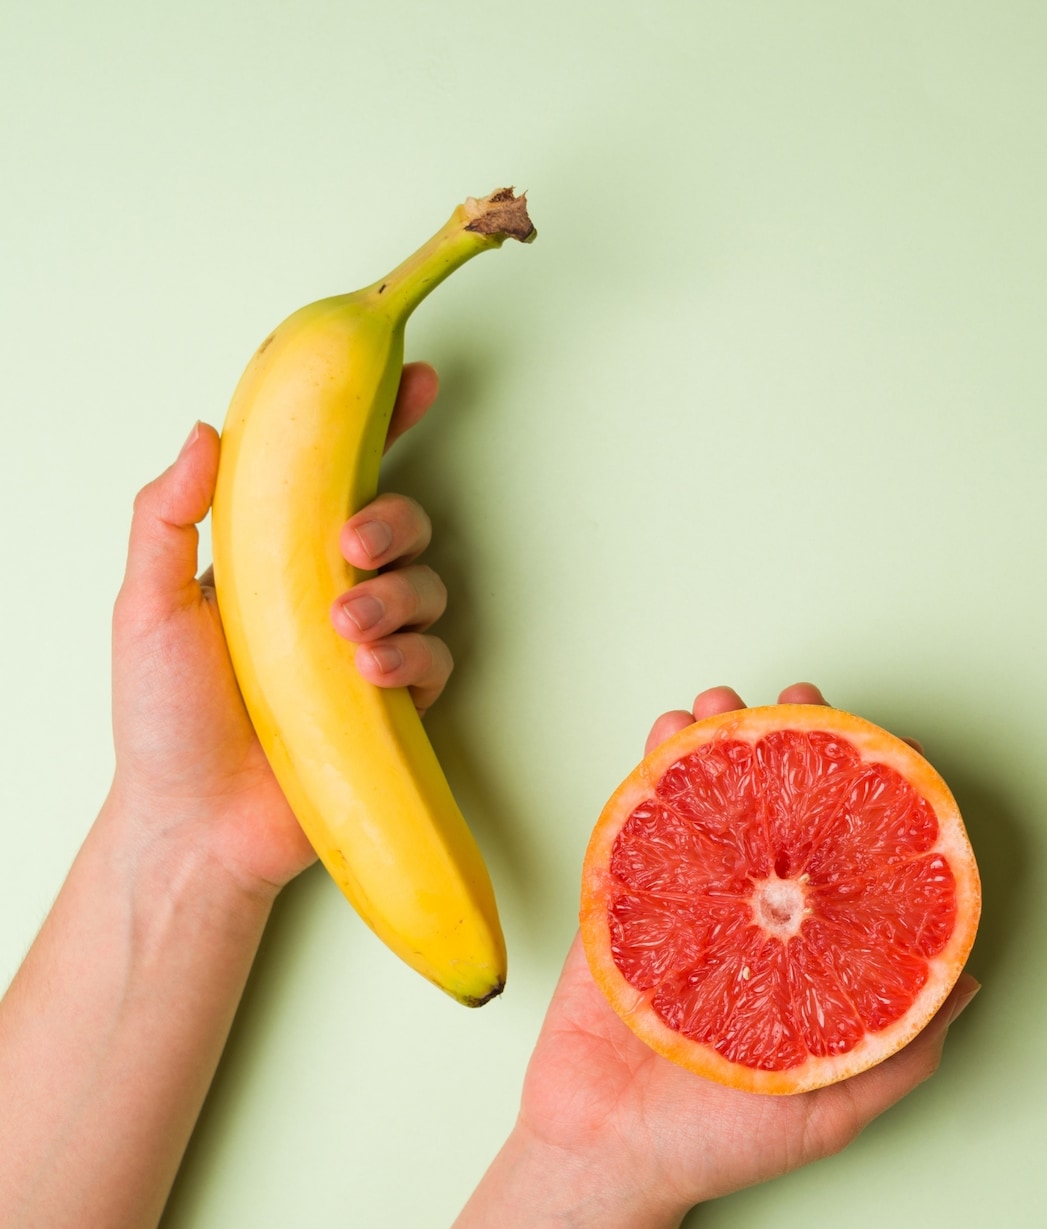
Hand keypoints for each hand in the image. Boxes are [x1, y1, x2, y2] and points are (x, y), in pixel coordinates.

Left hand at [110, 362, 455, 893]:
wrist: (192, 822)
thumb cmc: (163, 719)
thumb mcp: (144, 605)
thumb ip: (167, 516)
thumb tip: (204, 430)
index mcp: (273, 557)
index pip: (334, 475)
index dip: (378, 425)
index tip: (409, 380)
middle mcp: (329, 591)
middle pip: (399, 521)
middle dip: (392, 521)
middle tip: (351, 547)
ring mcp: (368, 644)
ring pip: (426, 584)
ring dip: (394, 597)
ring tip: (343, 631)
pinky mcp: (399, 699)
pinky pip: (436, 655)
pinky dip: (411, 655)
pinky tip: (370, 673)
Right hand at [458, 684, 978, 1226]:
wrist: (607, 1162)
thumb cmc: (720, 1144)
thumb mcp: (837, 1105)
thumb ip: (902, 1046)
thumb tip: (969, 980)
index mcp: (803, 948)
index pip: (843, 853)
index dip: (864, 794)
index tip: (882, 745)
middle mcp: (751, 914)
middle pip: (776, 808)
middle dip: (789, 742)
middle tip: (801, 700)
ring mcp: (686, 903)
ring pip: (708, 801)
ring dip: (715, 738)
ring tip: (724, 701)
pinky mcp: (621, 907)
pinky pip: (638, 828)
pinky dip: (649, 773)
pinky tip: (665, 736)